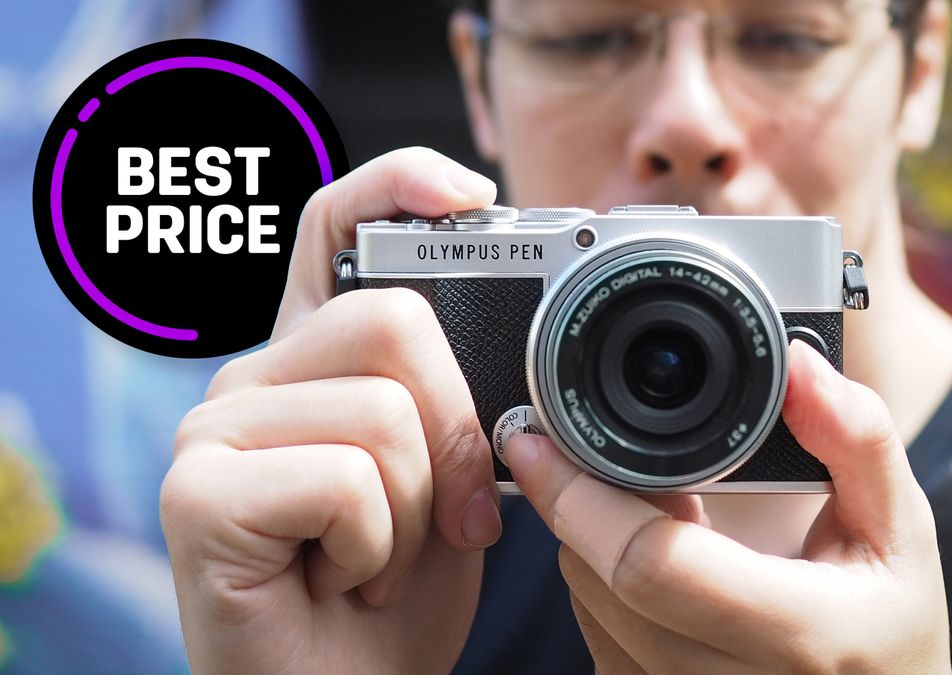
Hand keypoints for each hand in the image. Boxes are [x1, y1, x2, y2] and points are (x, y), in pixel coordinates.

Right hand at [161, 148, 500, 673]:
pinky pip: (347, 480)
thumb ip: (457, 403)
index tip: (468, 195)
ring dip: (419, 510)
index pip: (334, 224)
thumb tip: (507, 358)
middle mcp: (254, 377)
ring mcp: (214, 430)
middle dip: (456, 434)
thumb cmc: (397, 593)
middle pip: (392, 319)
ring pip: (383, 410)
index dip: (396, 182)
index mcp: (316, 361)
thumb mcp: (450, 480)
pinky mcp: (197, 492)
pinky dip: (378, 549)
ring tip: (379, 558)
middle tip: (449, 518)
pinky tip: (342, 579)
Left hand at [505, 340, 951, 673]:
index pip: (651, 565)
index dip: (582, 498)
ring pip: (586, 607)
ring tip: (663, 510)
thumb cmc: (891, 626)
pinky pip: (595, 638)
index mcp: (798, 637)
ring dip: (593, 542)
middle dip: (587, 505)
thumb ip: (857, 439)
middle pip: (598, 580)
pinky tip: (658, 560)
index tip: (539, 439)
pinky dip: (603, 585)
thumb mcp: (902, 528)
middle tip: (614, 458)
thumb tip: (797, 363)